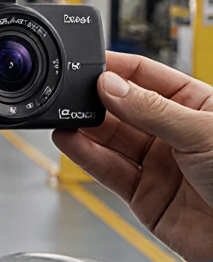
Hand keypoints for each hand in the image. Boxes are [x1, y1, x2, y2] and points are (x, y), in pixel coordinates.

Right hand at [53, 51, 212, 261]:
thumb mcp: (202, 133)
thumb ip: (152, 110)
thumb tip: (110, 85)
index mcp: (197, 106)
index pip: (146, 77)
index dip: (116, 70)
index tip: (88, 65)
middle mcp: (174, 134)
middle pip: (122, 109)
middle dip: (94, 100)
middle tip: (70, 92)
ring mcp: (158, 166)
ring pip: (110, 140)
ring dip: (84, 127)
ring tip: (62, 116)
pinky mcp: (143, 197)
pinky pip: (108, 171)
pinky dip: (84, 156)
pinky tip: (69, 140)